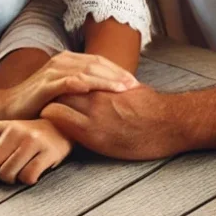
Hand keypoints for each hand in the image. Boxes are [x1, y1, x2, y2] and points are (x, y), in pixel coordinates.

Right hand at [0, 51, 139, 120]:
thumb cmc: (39, 104)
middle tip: (135, 85)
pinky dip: (85, 85)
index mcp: (69, 61)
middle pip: (97, 64)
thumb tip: (110, 97)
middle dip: (118, 74)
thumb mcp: (65, 93)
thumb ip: (83, 90)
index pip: (99, 62)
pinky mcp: (45, 84)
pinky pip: (69, 82)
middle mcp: (62, 61)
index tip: (135, 82)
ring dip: (107, 80)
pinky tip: (98, 90)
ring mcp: (53, 71)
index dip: (118, 71)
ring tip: (123, 88)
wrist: (7, 108)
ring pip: (87, 71)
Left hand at [0, 119, 72, 185]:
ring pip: (7, 174)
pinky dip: (28, 180)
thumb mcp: (4, 138)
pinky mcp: (48, 151)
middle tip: (4, 172)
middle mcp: (15, 130)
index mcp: (1, 126)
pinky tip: (34, 171)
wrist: (62, 127)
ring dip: (12, 179)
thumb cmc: (28, 138)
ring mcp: (33, 140)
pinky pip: (27, 177)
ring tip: (21, 170)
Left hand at [40, 85, 179, 159]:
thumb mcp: (133, 90)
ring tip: (45, 120)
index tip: (57, 95)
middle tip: (44, 107)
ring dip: (49, 112)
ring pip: (55, 105)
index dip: (62, 86)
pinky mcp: (93, 135)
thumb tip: (109, 87)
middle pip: (59, 90)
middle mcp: (96, 96)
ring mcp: (93, 115)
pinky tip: (52, 133)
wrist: (170, 123)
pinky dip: (54, 126)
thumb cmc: (157, 108)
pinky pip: (61, 125)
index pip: (71, 79)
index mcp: (104, 85)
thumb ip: (114, 87)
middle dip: (51, 97)